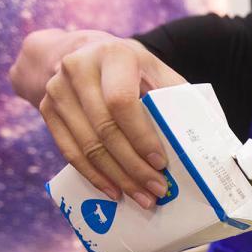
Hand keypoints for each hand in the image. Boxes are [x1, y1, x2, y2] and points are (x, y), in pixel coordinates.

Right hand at [19, 33, 185, 207]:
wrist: (81, 53)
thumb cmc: (131, 69)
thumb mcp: (155, 70)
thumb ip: (177, 96)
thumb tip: (206, 136)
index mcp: (113, 55)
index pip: (122, 102)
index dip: (141, 136)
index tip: (161, 162)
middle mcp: (78, 68)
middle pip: (105, 129)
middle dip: (133, 166)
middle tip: (157, 190)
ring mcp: (57, 89)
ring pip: (87, 145)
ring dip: (116, 177)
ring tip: (141, 197)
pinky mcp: (46, 109)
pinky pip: (69, 152)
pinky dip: (94, 175)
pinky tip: (114, 190)